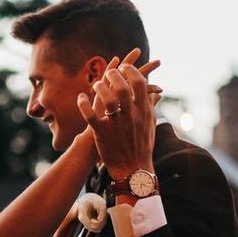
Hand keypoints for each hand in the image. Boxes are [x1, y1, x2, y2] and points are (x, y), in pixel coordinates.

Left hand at [76, 48, 159, 180]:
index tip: (124, 66)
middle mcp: (131, 116)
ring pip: (108, 99)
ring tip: (96, 85)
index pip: (139, 83)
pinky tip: (81, 97)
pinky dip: (84, 104)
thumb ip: (151, 105)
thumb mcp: (150, 124)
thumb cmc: (142, 145)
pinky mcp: (102, 133)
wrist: (133, 169)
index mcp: (143, 111)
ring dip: (100, 88)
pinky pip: (91, 115)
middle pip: (123, 87)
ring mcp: (116, 125)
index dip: (131, 70)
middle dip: (114, 75)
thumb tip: (156, 91)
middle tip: (108, 73)